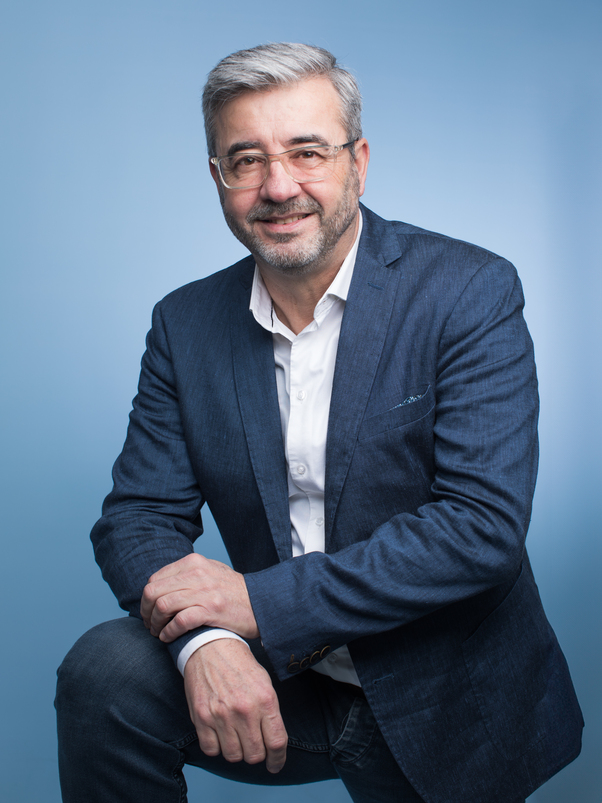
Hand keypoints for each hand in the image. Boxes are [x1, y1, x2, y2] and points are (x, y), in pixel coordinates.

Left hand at [141, 553, 258, 641]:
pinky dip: (168, 632)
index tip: (149, 612)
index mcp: (194, 562)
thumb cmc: (234, 592)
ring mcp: (204, 591)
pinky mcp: (211, 610)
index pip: (155, 579)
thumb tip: (160, 584)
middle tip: (149, 624)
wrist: (262, 602)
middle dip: (146, 612)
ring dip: (155, 623)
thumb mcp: (211, 571)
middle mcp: (197, 573)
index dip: (147, 598)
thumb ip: (188, 573)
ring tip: (158, 632)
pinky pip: (178, 621)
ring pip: (163, 606)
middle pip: (153, 592)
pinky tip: (168, 637)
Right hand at [184, 639, 286, 773]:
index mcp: (265, 699)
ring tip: (236, 736)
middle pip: (255, 754)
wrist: (211, 646)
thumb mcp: (264, 682)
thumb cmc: (240, 664)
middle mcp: (245, 709)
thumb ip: (270, 712)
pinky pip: (212, 750)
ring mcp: (222, 715)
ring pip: (234, 756)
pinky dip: (217, 747)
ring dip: (237, 751)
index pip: (277, 742)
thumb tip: (273, 742)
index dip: (278, 759)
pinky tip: (220, 734)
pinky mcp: (202, 718)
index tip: (275, 765)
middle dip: (256, 754)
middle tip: (253, 745)